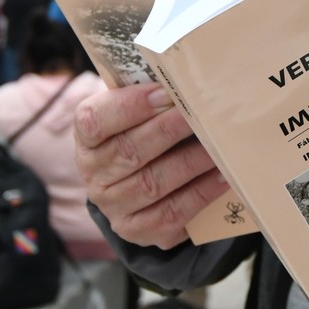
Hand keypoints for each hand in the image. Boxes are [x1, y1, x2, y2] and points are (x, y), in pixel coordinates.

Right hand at [73, 81, 226, 249]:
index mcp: (88, 139)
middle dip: (169, 130)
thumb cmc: (142, 135)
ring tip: (218, 146)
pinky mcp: (137, 230)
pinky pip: (171, 214)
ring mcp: (114, 206)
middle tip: (200, 115)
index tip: (165, 93)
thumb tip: (185, 78)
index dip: (129, 106)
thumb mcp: (135, 114)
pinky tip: (221, 177)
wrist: (136, 187)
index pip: (94, 121)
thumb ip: (150, 97)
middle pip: (129, 151)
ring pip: (153, 184)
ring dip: (190, 163)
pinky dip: (200, 194)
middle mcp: (94, 174)